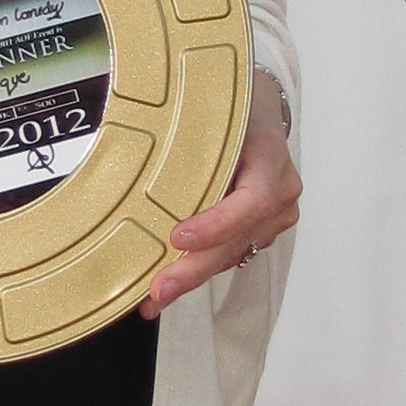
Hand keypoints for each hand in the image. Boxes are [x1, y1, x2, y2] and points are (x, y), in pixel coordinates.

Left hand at [140, 70, 299, 319]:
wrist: (259, 109)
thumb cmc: (230, 107)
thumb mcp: (211, 110)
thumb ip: (185, 135)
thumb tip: (125, 149)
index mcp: (270, 157)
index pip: (253, 200)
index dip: (218, 224)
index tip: (178, 238)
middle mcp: (280, 190)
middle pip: (239, 238)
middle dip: (195, 269)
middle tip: (159, 290)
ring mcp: (276, 214)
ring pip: (233, 252)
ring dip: (193, 275)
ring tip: (153, 298)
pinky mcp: (263, 228)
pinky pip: (232, 251)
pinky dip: (200, 267)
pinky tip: (170, 283)